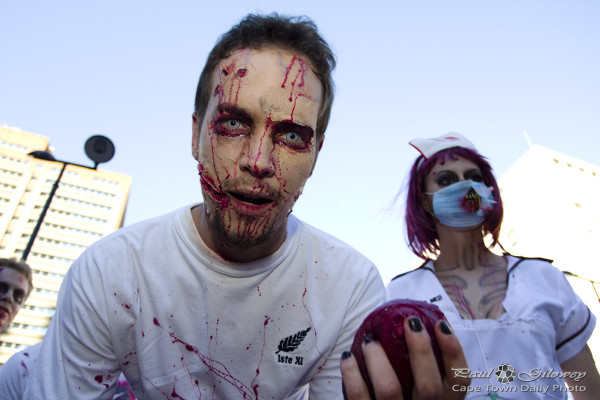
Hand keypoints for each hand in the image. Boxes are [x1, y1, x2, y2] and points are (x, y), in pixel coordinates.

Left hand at [340, 318, 469, 398]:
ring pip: (390, 389)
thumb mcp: (424, 391)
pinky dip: (352, 374)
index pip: (460, 380)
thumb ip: (424, 369)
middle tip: (409, 323)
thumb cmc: (406, 399)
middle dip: (421, 350)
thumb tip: (415, 326)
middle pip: (430, 386)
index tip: (440, 324)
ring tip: (370, 340)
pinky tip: (349, 357)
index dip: (453, 350)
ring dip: (379, 359)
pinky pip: (359, 396)